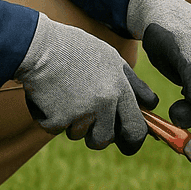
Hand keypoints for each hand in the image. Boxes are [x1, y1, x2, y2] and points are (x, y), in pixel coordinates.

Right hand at [14, 13, 158, 154]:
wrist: (38, 46)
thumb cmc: (76, 50)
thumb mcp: (111, 59)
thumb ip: (133, 84)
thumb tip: (152, 105)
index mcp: (119, 88)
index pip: (136, 128)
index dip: (133, 141)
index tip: (127, 144)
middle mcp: (103, 102)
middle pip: (105, 139)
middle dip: (97, 137)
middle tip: (87, 121)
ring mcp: (80, 113)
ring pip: (78, 135)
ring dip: (71, 123)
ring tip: (64, 96)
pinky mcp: (56, 120)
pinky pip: (56, 130)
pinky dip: (50, 118)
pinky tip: (49, 96)